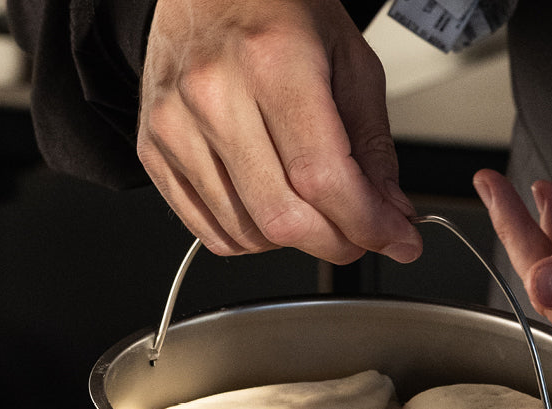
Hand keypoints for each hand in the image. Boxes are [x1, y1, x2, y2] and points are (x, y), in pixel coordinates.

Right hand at [137, 0, 420, 262]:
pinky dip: (252, 237)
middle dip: (339, 243)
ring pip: (245, 232)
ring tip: (317, 210)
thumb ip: (373, 145)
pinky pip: (206, 229)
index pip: (322, 177)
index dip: (369, 223)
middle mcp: (213, 94)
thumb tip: (389, 212)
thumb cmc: (278, 11)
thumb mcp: (350, 61)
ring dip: (296, 242)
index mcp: (272, 62)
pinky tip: (274, 207)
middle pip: (282, 215)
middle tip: (365, 233)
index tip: (398, 237)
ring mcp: (174, 125)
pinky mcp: (153, 148)